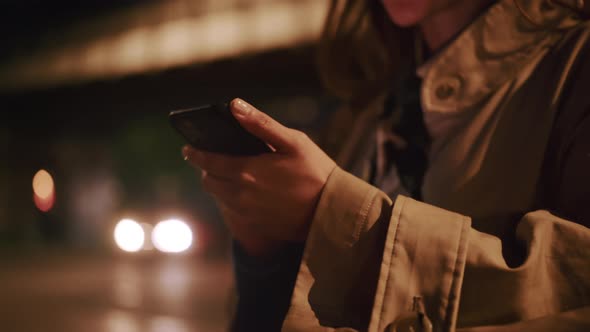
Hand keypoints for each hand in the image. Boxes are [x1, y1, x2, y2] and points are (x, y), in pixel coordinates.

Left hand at [183, 98, 336, 256]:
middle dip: (206, 169)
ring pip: (219, 196)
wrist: (331, 213)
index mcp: (246, 171)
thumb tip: (234, 105)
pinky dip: (232, 197)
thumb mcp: (293, 142)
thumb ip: (261, 124)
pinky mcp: (256, 224)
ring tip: (230, 172)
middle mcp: (240, 194)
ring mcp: (247, 212)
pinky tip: (248, 189)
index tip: (187, 148)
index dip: (195, 153)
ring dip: (219, 183)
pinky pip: (233, 209)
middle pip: (209, 181)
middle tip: (213, 159)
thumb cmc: (316, 173)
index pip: (207, 161)